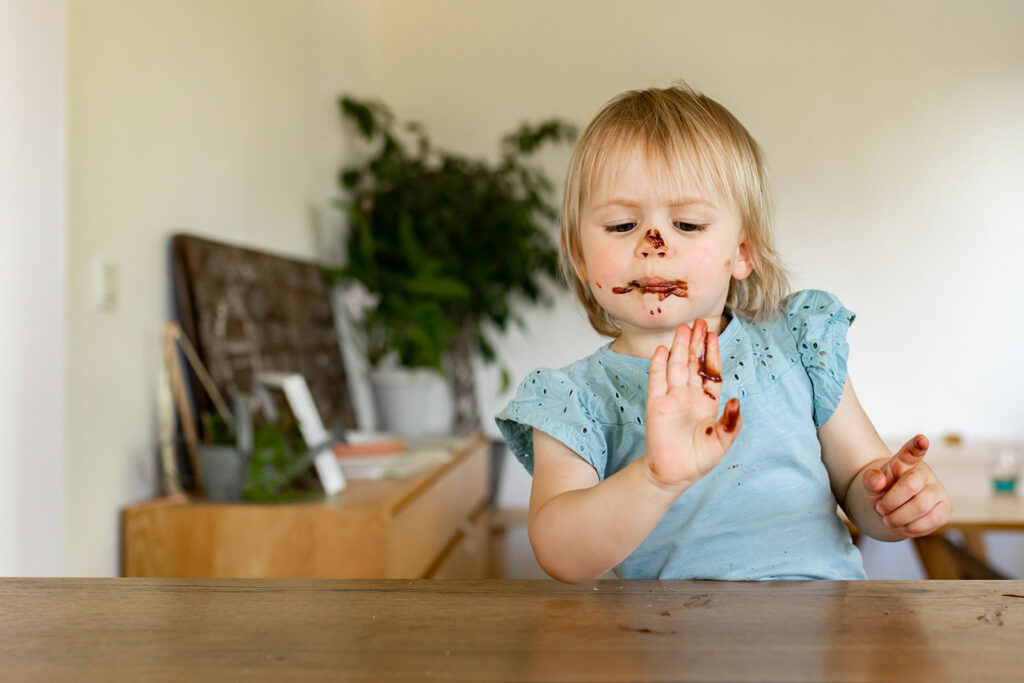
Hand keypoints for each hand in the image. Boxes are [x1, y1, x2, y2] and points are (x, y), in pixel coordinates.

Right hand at [642, 319, 741, 489]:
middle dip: (696, 343)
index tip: (713, 335)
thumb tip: (736, 400)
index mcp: (707, 403)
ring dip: (679, 347)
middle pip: (693, 363)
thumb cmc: (699, 460)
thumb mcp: (723, 441)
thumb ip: (731, 421)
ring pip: (676, 366)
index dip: (712, 354)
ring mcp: (672, 398)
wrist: (674, 474)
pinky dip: (659, 364)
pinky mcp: (656, 404)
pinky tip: (662, 349)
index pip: (710, 372)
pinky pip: (657, 380)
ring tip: (684, 328)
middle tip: (699, 322)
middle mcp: (689, 396)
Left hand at [862, 435, 951, 537]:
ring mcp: (938, 490)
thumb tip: (878, 480)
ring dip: (898, 518)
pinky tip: (902, 525)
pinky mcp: (945, 509)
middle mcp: (925, 473)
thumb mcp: (872, 484)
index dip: (916, 446)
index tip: (921, 439)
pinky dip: (911, 528)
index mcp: (905, 462)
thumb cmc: (884, 491)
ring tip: (889, 518)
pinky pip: (931, 521)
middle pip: (911, 486)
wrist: (894, 508)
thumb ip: (871, 480)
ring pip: (921, 507)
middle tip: (880, 509)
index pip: (911, 452)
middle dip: (890, 502)